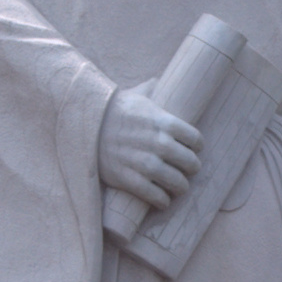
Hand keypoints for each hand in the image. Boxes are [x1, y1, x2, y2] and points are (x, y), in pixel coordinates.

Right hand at [100, 88, 202, 208]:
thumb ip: (150, 90)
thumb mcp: (135, 96)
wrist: (84, 124)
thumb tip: (157, 81)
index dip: (198, 146)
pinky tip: (163, 200)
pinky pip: (154, 195)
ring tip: (179, 187)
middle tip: (190, 170)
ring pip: (175, 181)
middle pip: (189, 162)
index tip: (195, 149)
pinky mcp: (127, 178)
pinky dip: (162, 200)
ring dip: (181, 187)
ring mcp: (143, 162)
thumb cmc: (112, 109)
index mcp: (162, 121)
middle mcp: (157, 142)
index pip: (195, 138)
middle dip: (192, 168)